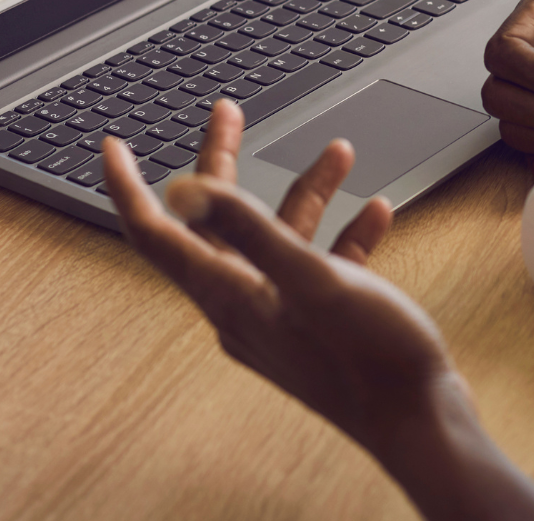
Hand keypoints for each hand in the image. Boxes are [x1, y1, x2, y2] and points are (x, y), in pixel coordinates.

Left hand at [101, 100, 456, 459]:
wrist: (420, 420)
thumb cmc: (369, 361)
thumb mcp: (312, 281)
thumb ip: (251, 230)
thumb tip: (187, 188)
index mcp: (230, 295)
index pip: (156, 234)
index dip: (128, 186)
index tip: (114, 147)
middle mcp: (245, 305)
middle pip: (214, 223)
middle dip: (223, 162)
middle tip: (226, 114)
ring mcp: (282, 315)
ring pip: (277, 237)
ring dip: (307, 193)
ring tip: (338, 154)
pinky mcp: (318, 323)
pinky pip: (318, 265)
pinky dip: (343, 234)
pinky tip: (373, 214)